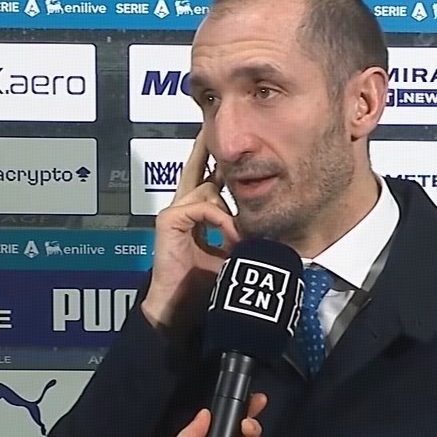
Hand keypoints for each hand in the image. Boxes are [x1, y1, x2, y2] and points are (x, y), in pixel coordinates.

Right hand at [143, 130, 239, 329]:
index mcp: (196, 216)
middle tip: (212, 129)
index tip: (229, 151)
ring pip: (210, 189)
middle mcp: (183, 209)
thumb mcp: (231, 252)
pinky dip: (222, 221)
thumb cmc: (205, 284)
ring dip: (231, 210)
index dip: (217, 163)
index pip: (206, 180)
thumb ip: (242, 233)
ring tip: (240, 236)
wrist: (181, 307)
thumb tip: (267, 222)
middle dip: (205, 147)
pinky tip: (231, 239)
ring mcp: (174, 213)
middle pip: (195, 168)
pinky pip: (204, 206)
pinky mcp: (169, 220)